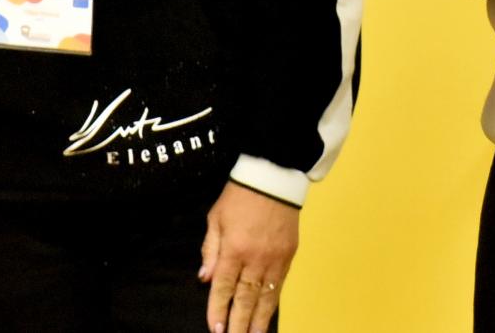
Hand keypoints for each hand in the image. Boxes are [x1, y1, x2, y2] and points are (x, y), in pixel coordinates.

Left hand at [200, 182, 298, 332]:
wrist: (274, 177)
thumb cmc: (240, 195)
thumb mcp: (216, 218)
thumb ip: (210, 249)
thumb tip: (205, 278)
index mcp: (234, 247)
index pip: (224, 286)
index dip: (218, 309)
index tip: (215, 329)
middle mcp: (255, 257)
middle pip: (245, 297)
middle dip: (238, 323)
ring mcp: (275, 258)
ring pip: (265, 296)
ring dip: (258, 320)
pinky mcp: (289, 255)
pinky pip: (280, 285)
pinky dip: (273, 303)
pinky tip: (268, 316)